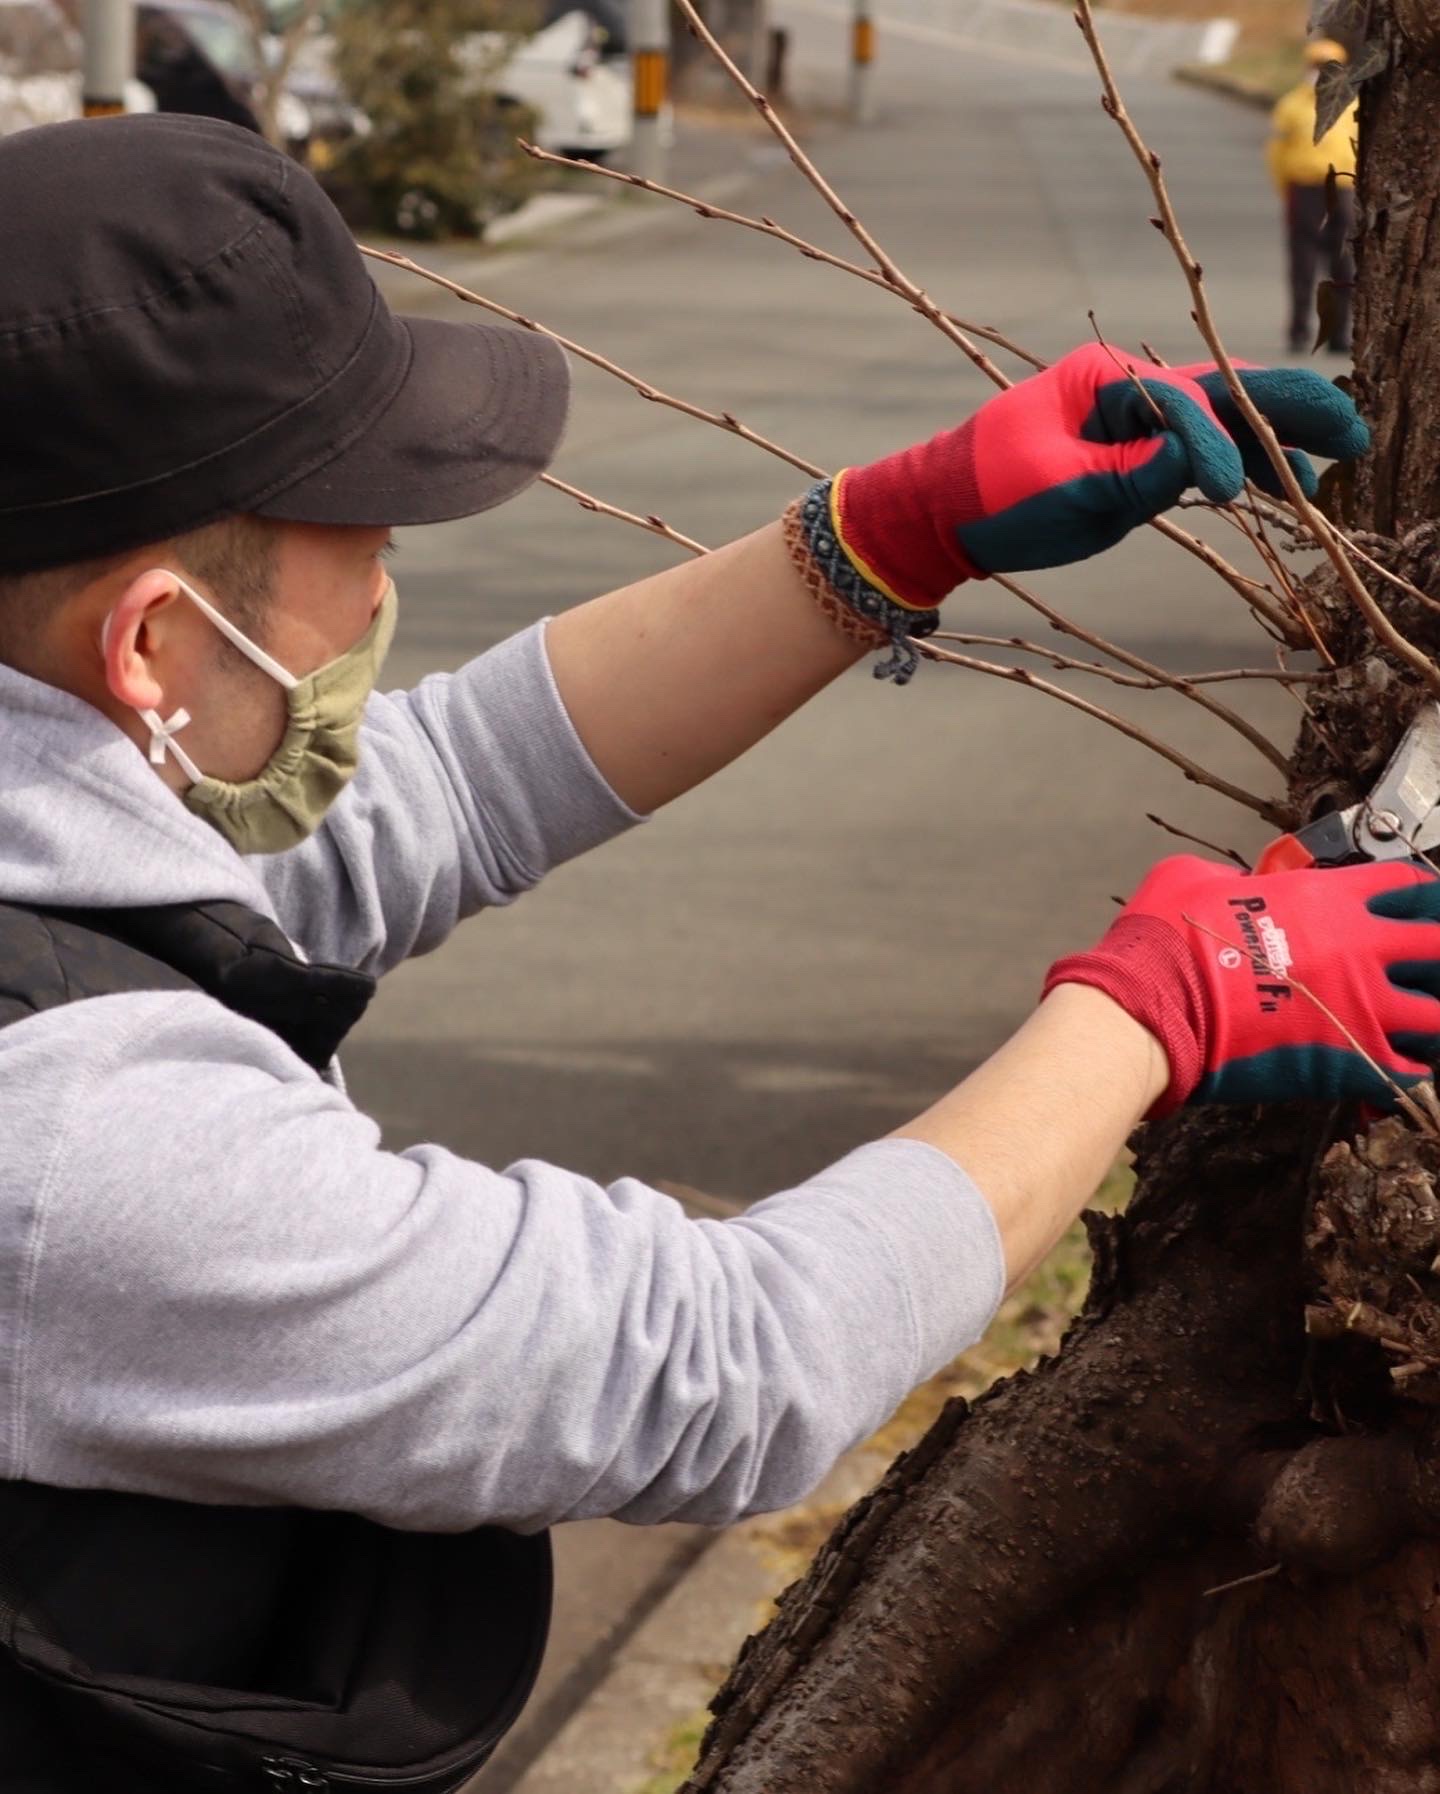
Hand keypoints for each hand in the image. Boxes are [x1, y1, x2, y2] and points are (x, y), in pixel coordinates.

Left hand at [828, 344, 1369, 610]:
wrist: (939, 514)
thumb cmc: (989, 497)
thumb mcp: (1061, 491)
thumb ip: (1135, 476)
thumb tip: (1205, 462)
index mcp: (1103, 378)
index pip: (1183, 404)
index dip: (1218, 445)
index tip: (1232, 494)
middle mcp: (1125, 388)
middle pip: (1223, 391)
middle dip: (1288, 410)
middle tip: (1351, 431)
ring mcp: (1131, 419)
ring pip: (1221, 419)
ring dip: (1277, 441)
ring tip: (1337, 461)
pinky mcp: (1132, 453)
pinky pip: (1200, 452)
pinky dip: (1243, 466)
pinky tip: (1286, 487)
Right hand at [1042, 854, 1439, 1113]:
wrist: (1152, 1010)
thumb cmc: (1166, 940)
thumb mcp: (1194, 878)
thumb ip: (1235, 877)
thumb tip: (1236, 882)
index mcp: (1325, 898)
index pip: (1408, 887)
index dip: (1425, 898)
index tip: (1425, 909)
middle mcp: (1356, 949)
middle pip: (1439, 946)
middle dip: (1436, 956)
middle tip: (1424, 969)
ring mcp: (1358, 1008)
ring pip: (1437, 1017)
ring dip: (1430, 1020)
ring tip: (1416, 1029)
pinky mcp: (1347, 1062)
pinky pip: (1410, 1074)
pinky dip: (1407, 1074)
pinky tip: (1393, 1075)